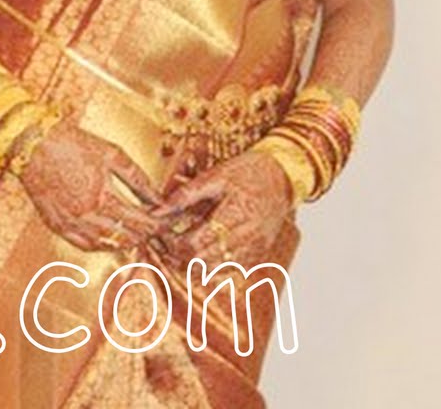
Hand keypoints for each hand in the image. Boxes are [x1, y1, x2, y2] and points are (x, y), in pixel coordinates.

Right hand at [18, 121, 160, 251]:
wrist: (32, 144)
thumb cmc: (70, 143)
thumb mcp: (110, 153)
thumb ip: (137, 178)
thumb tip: (158, 198)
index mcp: (102, 195)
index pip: (141, 221)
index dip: (157, 225)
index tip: (166, 223)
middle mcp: (87, 214)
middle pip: (127, 235)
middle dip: (146, 234)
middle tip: (155, 229)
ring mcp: (70, 222)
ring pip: (107, 244)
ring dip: (126, 241)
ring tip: (136, 234)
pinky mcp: (56, 224)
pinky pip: (84, 245)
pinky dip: (101, 245)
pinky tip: (109, 238)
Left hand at [150, 149, 293, 271]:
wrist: (283, 176)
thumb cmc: (248, 172)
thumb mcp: (214, 176)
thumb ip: (185, 196)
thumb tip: (157, 211)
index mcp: (233, 215)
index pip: (195, 244)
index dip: (173, 244)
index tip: (160, 235)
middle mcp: (246, 237)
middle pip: (204, 261)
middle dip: (179, 256)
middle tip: (165, 244)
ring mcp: (254, 247)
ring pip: (217, 270)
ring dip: (194, 264)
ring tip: (179, 249)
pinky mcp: (259, 252)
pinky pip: (232, 268)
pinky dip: (213, 266)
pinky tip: (202, 254)